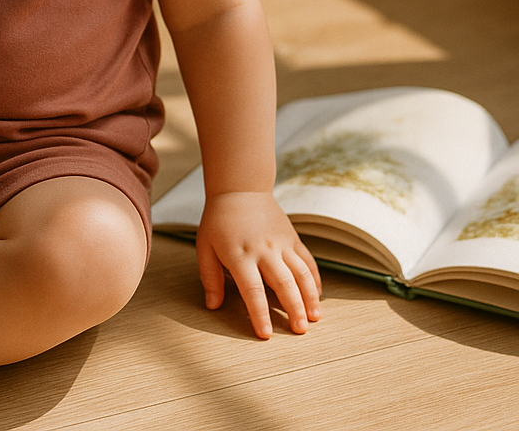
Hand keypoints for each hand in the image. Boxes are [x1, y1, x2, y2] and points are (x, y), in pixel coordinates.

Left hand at [196, 191, 321, 337]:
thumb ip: (210, 277)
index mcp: (240, 254)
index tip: (266, 334)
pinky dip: (314, 279)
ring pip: (301, 274)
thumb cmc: (218, 220)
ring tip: (314, 318)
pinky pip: (307, 261)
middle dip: (293, 310)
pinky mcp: (292, 238)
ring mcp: (281, 243)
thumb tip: (212, 305)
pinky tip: (317, 296)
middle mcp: (264, 250)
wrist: (239, 188)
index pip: (252, 290)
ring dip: (309, 298)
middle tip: (299, 332)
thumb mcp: (205, 246)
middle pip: (283, 284)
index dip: (260, 314)